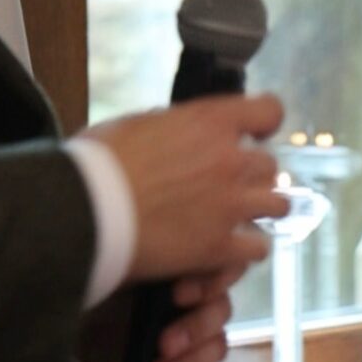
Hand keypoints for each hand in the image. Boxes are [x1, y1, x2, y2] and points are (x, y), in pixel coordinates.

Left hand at [75, 257, 248, 361]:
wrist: (65, 331)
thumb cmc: (91, 292)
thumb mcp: (116, 268)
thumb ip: (140, 261)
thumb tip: (150, 241)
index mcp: (180, 267)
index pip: (219, 270)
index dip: (207, 284)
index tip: (176, 295)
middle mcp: (191, 300)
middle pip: (220, 312)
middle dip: (194, 330)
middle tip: (164, 344)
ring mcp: (190, 338)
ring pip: (216, 348)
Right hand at [83, 94, 288, 283]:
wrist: (84, 210)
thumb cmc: (98, 162)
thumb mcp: (138, 124)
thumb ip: (175, 127)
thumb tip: (182, 131)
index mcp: (210, 122)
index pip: (268, 112)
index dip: (264, 125)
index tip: (253, 135)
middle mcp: (231, 160)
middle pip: (269, 165)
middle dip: (252, 175)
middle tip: (229, 186)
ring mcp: (231, 205)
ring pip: (277, 206)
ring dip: (258, 211)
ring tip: (236, 219)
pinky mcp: (221, 247)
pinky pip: (258, 249)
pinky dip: (245, 249)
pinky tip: (226, 250)